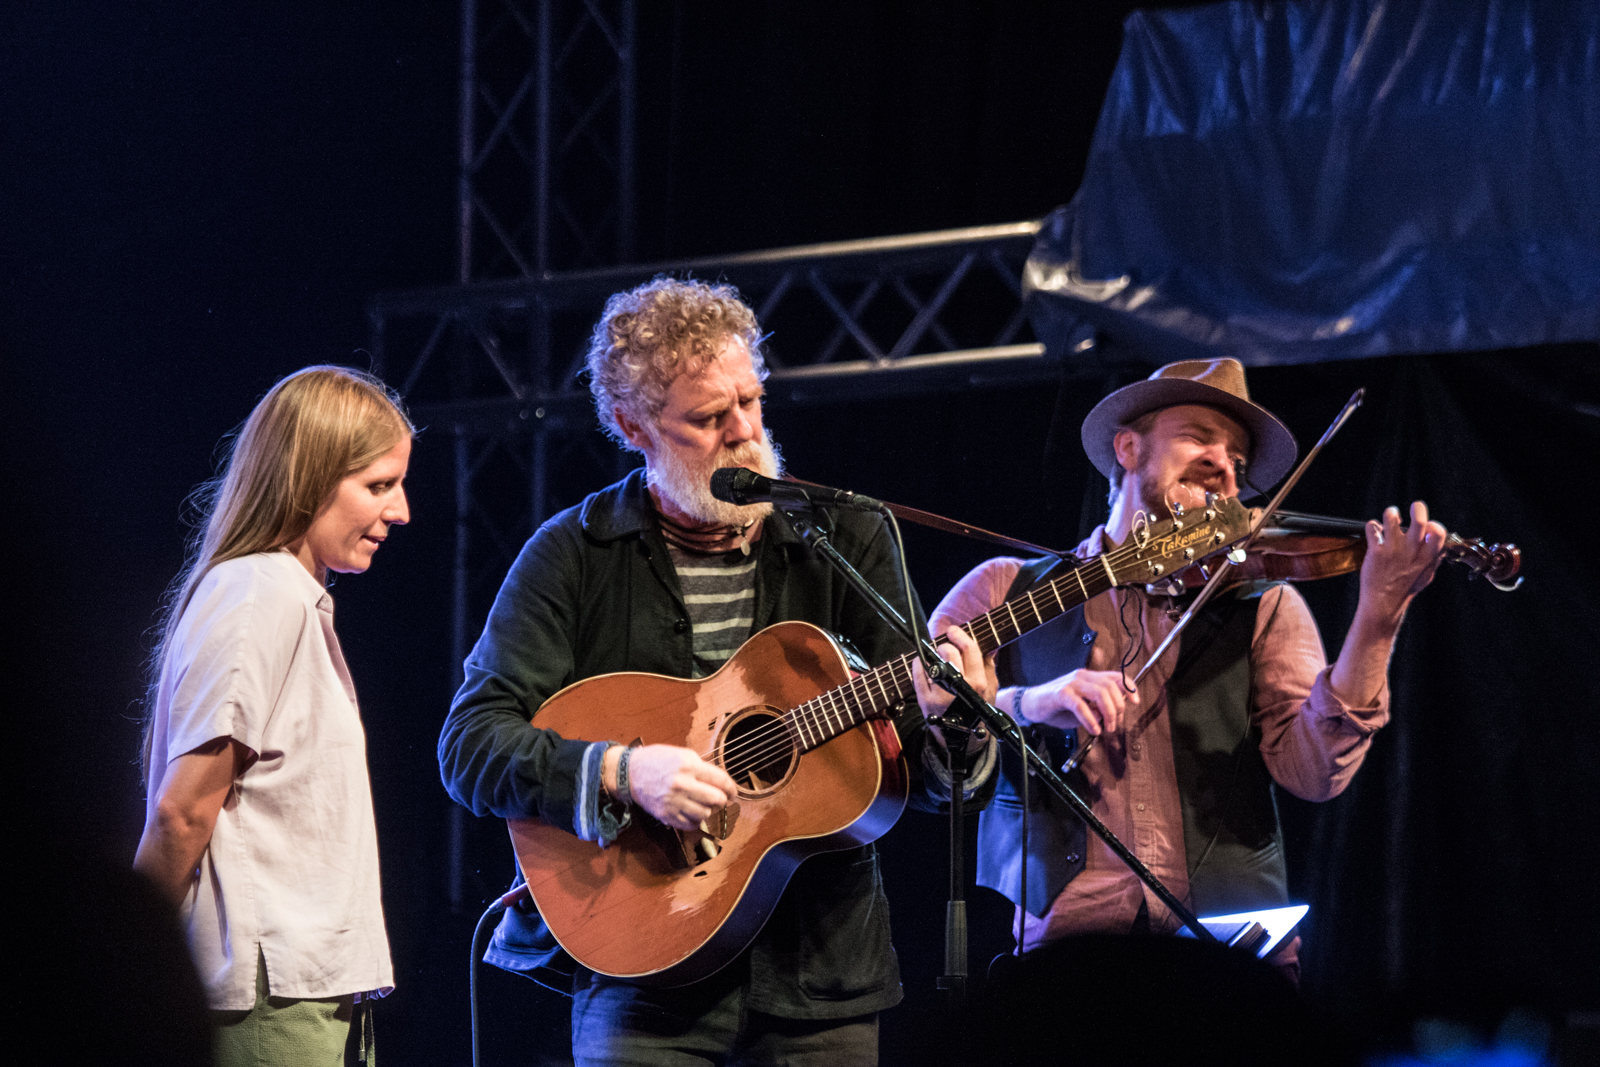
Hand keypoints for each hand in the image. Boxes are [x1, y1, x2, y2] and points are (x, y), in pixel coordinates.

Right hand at [615, 744, 737, 831]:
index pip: (721, 780)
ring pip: (705, 814)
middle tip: (721, 799)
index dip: (732, 788)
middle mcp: (683, 785)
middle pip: (716, 800)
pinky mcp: (666, 815)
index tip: (733, 792)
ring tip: (705, 805)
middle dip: (723, 800)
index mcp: (689, 766)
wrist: (630, 773)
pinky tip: (693, 813)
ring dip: (709, 811)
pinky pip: (690, 825)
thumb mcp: (682, 754)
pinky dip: (696, 821)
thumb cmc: (657, 760)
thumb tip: (721, 781)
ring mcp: (674, 802)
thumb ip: (702, 767)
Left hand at [914, 624, 997, 749]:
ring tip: (936, 656)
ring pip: (933, 662)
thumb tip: (990, 646)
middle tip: (945, 645)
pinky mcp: (924, 701)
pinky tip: (922, 662)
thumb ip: (989, 667)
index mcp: (979, 684)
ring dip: (933, 653)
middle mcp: (960, 688)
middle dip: (946, 644)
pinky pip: (917, 674)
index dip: (961, 635)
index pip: (970, 650)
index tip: (953, 630)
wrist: (962, 740)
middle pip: (950, 653)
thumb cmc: (977, 712)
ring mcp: (940, 695)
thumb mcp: (990, 691)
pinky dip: (918, 663)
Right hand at [1015, 669, 1137, 734]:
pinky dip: (1091, 720)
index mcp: (1089, 677)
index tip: (1135, 703)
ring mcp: (1071, 683)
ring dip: (1108, 713)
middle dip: (1118, 707)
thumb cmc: (1056, 708)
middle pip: (1110, 686)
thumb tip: (1111, 715)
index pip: (1116, 677)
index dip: (1129, 688)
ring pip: (1100, 693)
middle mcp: (1082, 676)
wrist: (1030, 705)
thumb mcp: (1083, 708)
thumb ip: (1097, 709)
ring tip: (1106, 729)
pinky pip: (1081, 705)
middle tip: (1114, 724)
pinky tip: (1093, 729)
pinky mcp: (1061, 693)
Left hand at [1356, 501, 1447, 628]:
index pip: (1438, 532)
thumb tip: (1442, 547)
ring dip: (1391, 513)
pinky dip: (1372, 525)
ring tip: (1391, 515)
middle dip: (1418, 508)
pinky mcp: (1376, 551)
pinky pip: (1372, 528)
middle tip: (1414, 507)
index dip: (1435, 524)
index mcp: (1427, 555)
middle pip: (1419, 520)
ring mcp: (1393, 549)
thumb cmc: (1406, 588)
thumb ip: (1434, 559)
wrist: (1384, 602)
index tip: (1429, 526)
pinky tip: (1374, 530)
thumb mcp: (1427, 575)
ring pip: (1391, 518)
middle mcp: (1412, 550)